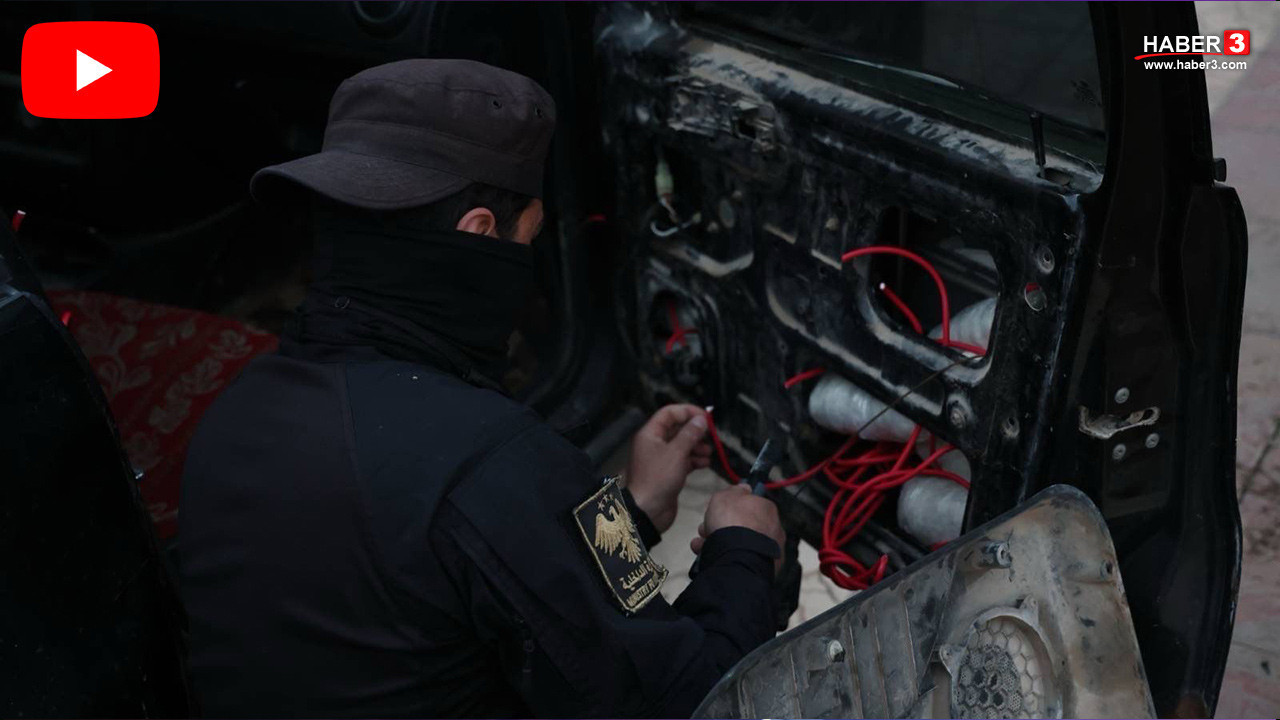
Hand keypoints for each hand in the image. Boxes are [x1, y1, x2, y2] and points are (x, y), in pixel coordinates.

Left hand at [626, 404, 712, 533]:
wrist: (647, 511)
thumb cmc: (658, 479)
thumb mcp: (676, 453)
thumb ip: (690, 434)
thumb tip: (701, 419)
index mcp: (651, 434)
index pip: (669, 413)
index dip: (688, 411)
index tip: (706, 417)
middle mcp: (655, 444)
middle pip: (677, 429)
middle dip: (695, 431)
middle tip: (710, 436)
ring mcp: (661, 459)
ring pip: (682, 445)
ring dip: (697, 446)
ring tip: (709, 452)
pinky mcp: (668, 473)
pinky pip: (683, 460)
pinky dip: (694, 460)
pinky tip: (705, 463)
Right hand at [692, 485, 784, 570]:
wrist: (736, 557)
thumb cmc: (731, 522)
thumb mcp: (725, 496)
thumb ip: (733, 491)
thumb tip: (744, 488)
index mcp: (767, 509)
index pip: (749, 505)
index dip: (729, 507)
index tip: (715, 511)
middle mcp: (772, 530)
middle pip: (741, 526)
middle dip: (720, 527)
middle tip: (704, 529)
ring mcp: (768, 551)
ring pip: (738, 544)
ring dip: (716, 542)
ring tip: (699, 545)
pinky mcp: (761, 569)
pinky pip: (739, 559)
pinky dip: (723, 557)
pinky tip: (705, 556)